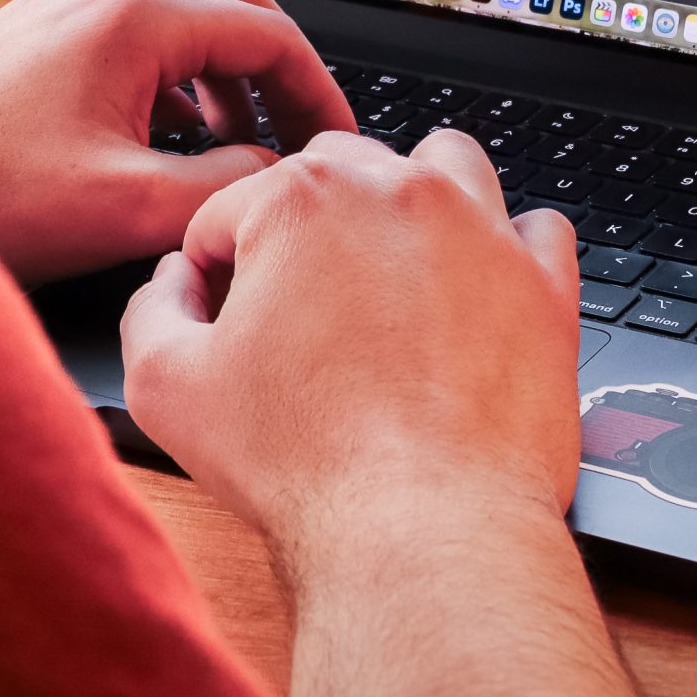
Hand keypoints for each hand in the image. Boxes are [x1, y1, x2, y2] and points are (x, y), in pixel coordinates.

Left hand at [0, 0, 353, 281]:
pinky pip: (134, 31)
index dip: (316, 90)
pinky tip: (165, 138)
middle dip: (277, 66)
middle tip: (297, 128)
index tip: (331, 137)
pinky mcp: (37, 30)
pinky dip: (173, 74)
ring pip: (182, 12)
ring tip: (233, 144)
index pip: (267, 31)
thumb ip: (222, 184)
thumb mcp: (126, 206)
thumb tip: (272, 172)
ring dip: (223, 71)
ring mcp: (63, 4)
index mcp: (132, 16)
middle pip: (232, 0)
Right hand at [118, 130, 582, 553]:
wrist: (423, 529)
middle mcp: (399, 193)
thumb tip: (174, 282)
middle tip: (300, 304)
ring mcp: (482, 231)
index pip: (233, 207)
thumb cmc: (303, 463)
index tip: (225, 319)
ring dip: (412, 201)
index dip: (214, 268)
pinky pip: (536, 228)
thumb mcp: (167, 388)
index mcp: (303, 199)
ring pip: (444, 167)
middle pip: (339, 170)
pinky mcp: (544, 283)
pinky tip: (477, 293)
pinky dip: (506, 249)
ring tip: (391, 272)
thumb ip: (152, 310)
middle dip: (309, 223)